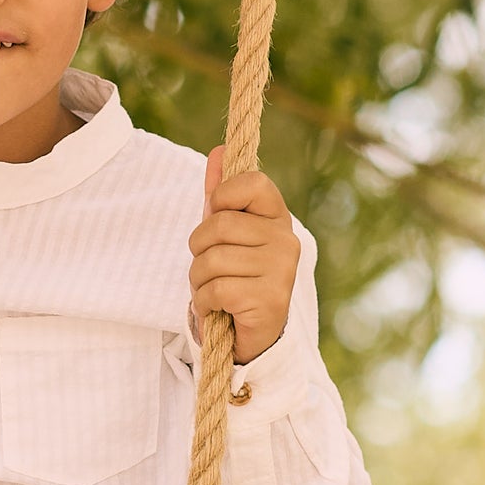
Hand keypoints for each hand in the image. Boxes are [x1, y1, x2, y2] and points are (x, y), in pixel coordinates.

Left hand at [188, 146, 299, 365]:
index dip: (222, 196)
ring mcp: (281, 270)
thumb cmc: (237, 275)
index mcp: (277, 217)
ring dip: (198, 280)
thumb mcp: (227, 233)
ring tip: (213, 290)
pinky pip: (215, 290)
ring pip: (212, 260)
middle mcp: (286, 240)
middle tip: (208, 266)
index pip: (252, 182)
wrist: (255, 333)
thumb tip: (218, 151)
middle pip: (219, 225)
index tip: (215, 214)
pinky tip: (218, 308)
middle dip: (198, 248)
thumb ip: (222, 195)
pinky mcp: (269, 300)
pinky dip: (204, 302)